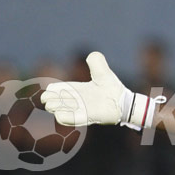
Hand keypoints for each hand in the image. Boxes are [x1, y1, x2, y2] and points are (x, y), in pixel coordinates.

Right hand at [41, 52, 163, 128]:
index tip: (51, 89)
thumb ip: (96, 61)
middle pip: (54, 102)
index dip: (51, 90)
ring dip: (54, 107)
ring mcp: (80, 110)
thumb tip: (90, 55)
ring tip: (53, 105)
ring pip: (59, 111)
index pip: (57, 91)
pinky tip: (60, 113)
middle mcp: (76, 101)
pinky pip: (70, 120)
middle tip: (49, 99)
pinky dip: (63, 116)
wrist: (124, 102)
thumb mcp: (103, 72)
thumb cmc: (113, 88)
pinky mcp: (87, 117)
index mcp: (77, 90)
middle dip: (49, 100)